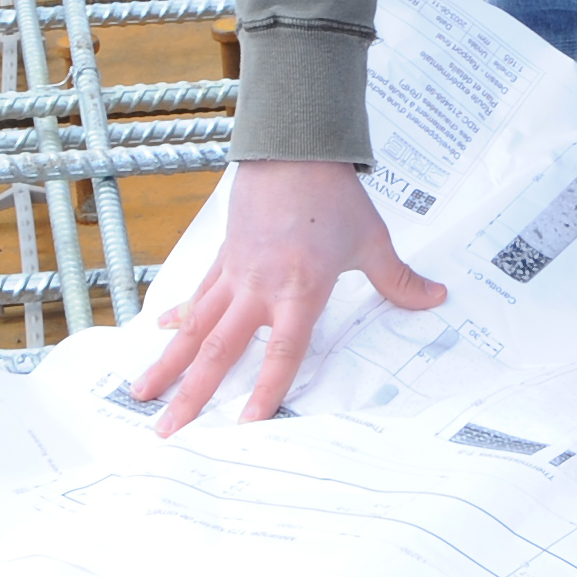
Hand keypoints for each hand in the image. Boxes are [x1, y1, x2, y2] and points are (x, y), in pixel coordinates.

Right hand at [126, 161, 445, 433]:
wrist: (293, 146)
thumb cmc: (333, 195)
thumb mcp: (372, 240)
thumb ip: (399, 279)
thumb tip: (436, 298)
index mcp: (299, 290)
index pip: (281, 354)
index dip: (266, 392)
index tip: (246, 426)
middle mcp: (259, 288)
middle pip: (219, 351)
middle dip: (192, 394)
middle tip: (167, 430)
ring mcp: (235, 273)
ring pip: (195, 327)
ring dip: (167, 363)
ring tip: (141, 393)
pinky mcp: (224, 255)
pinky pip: (198, 294)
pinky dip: (178, 315)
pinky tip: (159, 331)